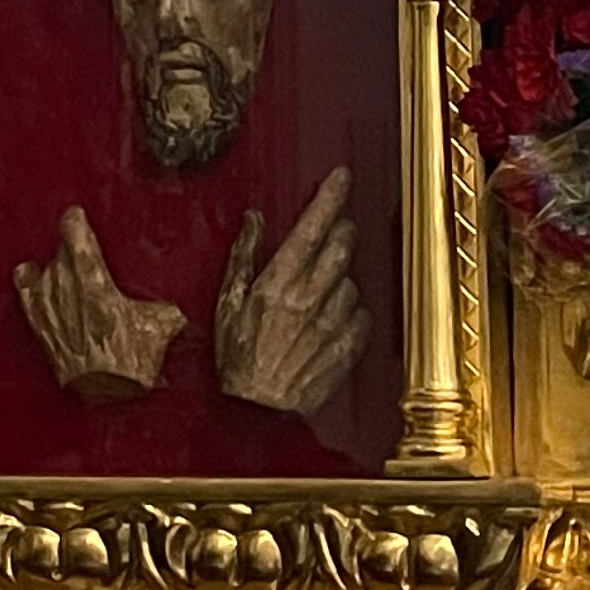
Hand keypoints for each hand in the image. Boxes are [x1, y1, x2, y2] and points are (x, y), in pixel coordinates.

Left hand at [14, 208, 184, 400]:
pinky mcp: (38, 325)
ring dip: (53, 268)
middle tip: (81, 249)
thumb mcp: (158, 327)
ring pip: (42, 270)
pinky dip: (29, 283)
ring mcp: (47, 305)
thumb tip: (176, 313)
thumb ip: (166, 312)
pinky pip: (25, 293)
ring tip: (65, 270)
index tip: (78, 215)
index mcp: (92, 276)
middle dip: (69, 246)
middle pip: (59, 250)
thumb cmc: (128, 356)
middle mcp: (64, 285)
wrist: (103, 391)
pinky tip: (33, 278)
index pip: (74, 232)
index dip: (75, 220)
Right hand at [215, 166, 363, 416]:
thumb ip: (243, 257)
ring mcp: (330, 326)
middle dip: (341, 232)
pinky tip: (333, 320)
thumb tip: (254, 221)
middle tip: (335, 232)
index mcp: (278, 284)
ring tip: (320, 294)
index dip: (329, 197)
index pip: (311, 227)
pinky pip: (362, 318)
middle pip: (341, 247)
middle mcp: (308, 300)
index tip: (341, 177)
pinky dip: (352, 314)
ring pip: (351, 282)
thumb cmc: (236, 358)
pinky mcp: (345, 350)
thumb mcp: (227, 303)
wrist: (255, 412)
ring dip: (341, 279)